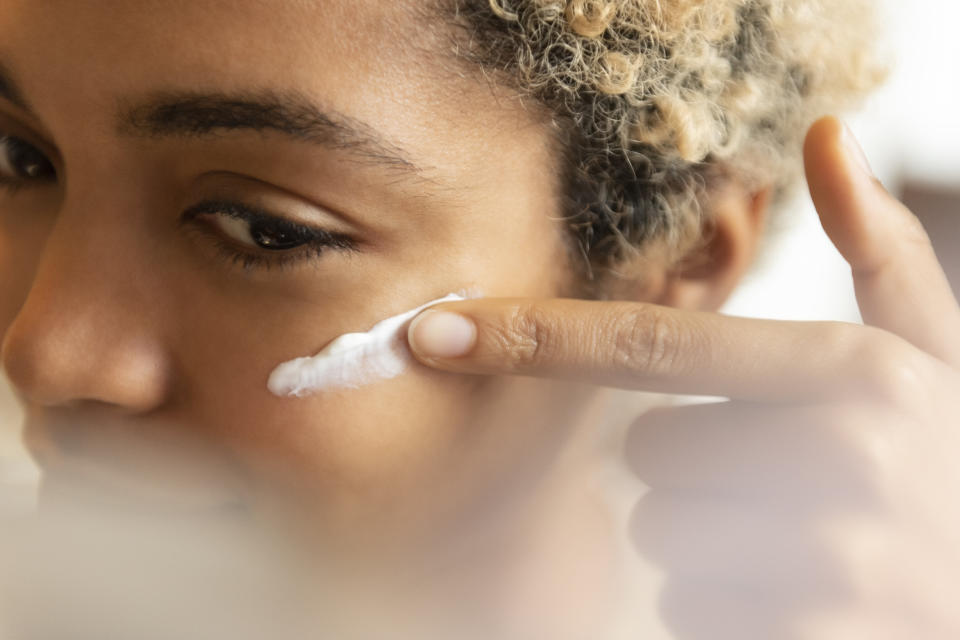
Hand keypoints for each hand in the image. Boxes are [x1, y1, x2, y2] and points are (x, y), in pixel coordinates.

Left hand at [406, 117, 959, 637]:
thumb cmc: (947, 472)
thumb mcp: (935, 361)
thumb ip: (884, 254)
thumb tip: (826, 135)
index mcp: (853, 374)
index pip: (651, 344)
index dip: (532, 335)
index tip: (433, 332)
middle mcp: (840, 460)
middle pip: (650, 453)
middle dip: (693, 469)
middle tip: (787, 486)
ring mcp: (828, 561)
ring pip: (664, 535)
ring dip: (709, 540)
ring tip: (804, 543)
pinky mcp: (811, 633)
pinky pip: (690, 610)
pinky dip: (726, 604)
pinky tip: (803, 598)